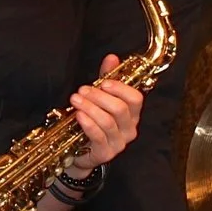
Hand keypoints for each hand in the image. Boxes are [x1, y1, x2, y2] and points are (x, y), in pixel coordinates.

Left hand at [63, 55, 144, 170]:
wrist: (80, 152)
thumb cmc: (93, 123)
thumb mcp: (100, 98)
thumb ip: (107, 78)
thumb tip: (112, 57)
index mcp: (132, 114)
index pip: (136, 99)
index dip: (121, 88)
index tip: (104, 82)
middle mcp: (129, 129)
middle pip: (120, 109)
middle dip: (99, 97)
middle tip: (82, 90)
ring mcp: (119, 143)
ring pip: (108, 121)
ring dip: (90, 108)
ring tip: (75, 99)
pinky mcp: (105, 153)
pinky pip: (98, 136)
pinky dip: (88, 124)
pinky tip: (79, 115)